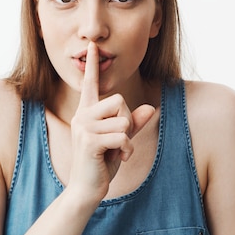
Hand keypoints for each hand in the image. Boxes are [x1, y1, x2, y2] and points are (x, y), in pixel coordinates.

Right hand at [68, 41, 155, 202]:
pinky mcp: (89, 141)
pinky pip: (122, 135)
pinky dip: (127, 149)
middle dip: (128, 121)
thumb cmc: (101, 163)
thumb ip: (134, 123)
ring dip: (128, 139)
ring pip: (123, 120)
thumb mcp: (120, 140)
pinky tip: (119, 157)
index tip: (92, 46)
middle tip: (119, 140)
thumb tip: (152, 108)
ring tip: (117, 150)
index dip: (93, 65)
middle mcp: (82, 115)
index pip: (91, 84)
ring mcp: (84, 127)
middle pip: (119, 100)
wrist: (86, 189)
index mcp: (87, 112)